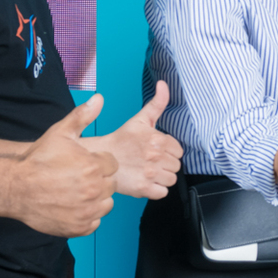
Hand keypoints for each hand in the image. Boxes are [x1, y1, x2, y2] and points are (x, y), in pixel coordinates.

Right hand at [13, 96, 117, 236]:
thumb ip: (82, 117)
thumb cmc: (38, 161)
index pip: (112, 165)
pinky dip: (87, 217)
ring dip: (95, 199)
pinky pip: (95, 222)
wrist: (15, 188)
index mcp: (94, 167)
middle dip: (98, 181)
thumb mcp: (59, 133)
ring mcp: (88, 211)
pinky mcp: (80, 227)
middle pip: (110, 185)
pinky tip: (72, 207)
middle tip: (77, 179)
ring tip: (75, 193)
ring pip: (105, 204)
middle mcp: (95, 190)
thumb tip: (99, 98)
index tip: (83, 164)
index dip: (98, 164)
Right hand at [86, 80, 184, 199]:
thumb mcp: (140, 119)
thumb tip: (164, 84)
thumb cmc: (120, 140)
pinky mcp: (143, 189)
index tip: (154, 150)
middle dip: (165, 164)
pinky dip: (156, 190)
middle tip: (149, 161)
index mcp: (157, 139)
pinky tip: (145, 182)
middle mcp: (155, 156)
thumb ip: (157, 103)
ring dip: (161, 178)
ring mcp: (150, 174)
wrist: (98, 158)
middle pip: (176, 166)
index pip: (178, 151)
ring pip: (171, 180)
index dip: (167, 151)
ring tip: (147, 171)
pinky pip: (163, 193)